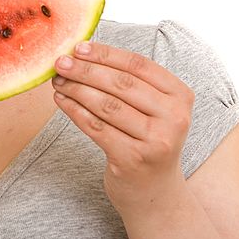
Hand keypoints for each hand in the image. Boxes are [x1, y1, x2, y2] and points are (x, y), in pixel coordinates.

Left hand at [51, 41, 194, 214]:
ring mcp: (156, 141)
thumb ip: (129, 82)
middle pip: (122, 84)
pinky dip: (74, 111)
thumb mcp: (152, 109)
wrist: (155, 191)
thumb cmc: (146, 140)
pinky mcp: (133, 159)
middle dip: (86, 70)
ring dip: (76, 89)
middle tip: (60, 62)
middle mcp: (174, 118)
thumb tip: (83, 53)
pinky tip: (61, 101)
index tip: (78, 47)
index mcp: (180, 97)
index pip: (139, 65)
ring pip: (107, 105)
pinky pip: (96, 127)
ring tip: (57, 81)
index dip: (106, 54)